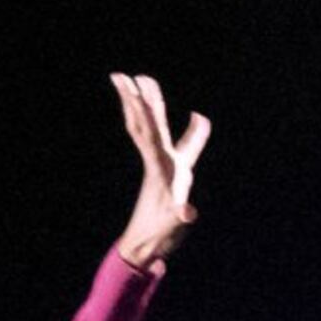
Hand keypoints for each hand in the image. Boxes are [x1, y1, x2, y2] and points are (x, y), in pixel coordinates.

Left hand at [111, 74, 211, 266]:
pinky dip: (181, 128)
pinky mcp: (169, 172)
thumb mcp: (173, 225)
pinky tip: (198, 119)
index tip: (135, 88)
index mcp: (157, 168)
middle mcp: (156, 161)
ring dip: (148, 105)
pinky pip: (172, 142)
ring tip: (144, 81)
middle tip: (122, 75)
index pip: (149, 133)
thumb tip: (188, 211)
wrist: (147, 245)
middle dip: (135, 100)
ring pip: (152, 128)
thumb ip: (182, 216)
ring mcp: (161, 165)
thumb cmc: (160, 235)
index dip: (143, 110)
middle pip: (144, 124)